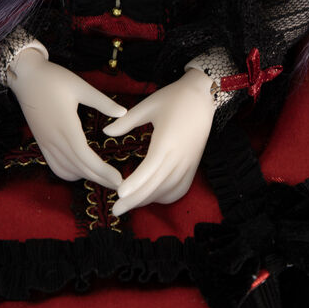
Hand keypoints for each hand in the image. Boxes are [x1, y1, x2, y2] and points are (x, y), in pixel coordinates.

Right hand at [7, 53, 125, 190]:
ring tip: (103, 178)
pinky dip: (69, 173)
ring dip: (86, 177)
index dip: (103, 172)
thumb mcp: (81, 86)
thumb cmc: (54, 79)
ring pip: (67, 170)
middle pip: (79, 168)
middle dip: (100, 179)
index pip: (86, 158)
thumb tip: (124, 112)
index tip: (119, 180)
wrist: (25, 77)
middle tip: (118, 185)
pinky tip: (81, 171)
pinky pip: (55, 166)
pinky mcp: (42, 143)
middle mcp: (55, 140)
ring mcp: (46, 143)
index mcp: (67, 127)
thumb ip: (102, 102)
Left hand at [103, 68, 215, 214]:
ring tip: (129, 204)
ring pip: (167, 191)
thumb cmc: (173, 99)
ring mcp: (188, 164)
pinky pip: (179, 189)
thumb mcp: (147, 106)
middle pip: (155, 186)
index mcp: (166, 142)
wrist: (203, 97)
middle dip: (135, 201)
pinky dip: (165, 197)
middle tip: (116, 210)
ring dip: (148, 200)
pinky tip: (151, 197)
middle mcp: (179, 157)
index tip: (119, 195)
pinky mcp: (193, 166)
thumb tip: (105, 131)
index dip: (134, 184)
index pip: (148, 170)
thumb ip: (126, 122)